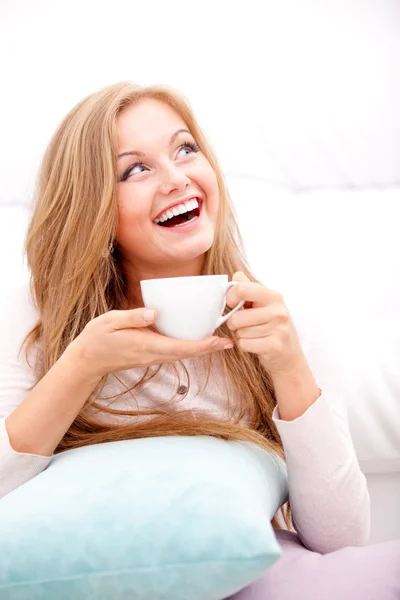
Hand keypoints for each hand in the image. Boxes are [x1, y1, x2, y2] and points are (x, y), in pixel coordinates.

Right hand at [67, 308, 233, 382]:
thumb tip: (154, 313)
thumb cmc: (98, 338)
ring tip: (219, 339)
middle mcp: (154, 354)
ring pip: (182, 354)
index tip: (220, 342)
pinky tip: (196, 338)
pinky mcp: (150, 355)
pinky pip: (174, 352)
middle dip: (209, 349)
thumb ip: (133, 317)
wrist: (87, 360)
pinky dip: (189, 347)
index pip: (180, 347)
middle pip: (187, 353)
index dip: (202, 346)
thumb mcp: (110, 322)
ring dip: (201, 349)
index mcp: (147, 345)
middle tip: (229, 342)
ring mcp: (152, 357)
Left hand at [225, 272, 307, 374]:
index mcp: (273, 296)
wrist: (288, 353)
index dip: (230, 297)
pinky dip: (245, 346)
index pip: (242, 289)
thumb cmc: (271, 325)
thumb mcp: (263, 303)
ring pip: (239, 332)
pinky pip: (244, 344)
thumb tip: (236, 275)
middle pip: (236, 317)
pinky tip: (256, 344)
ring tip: (254, 334)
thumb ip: (248, 288)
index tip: (231, 304)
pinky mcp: (275, 346)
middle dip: (234, 323)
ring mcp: (278, 329)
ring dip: (241, 335)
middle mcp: (278, 311)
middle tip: (244, 325)